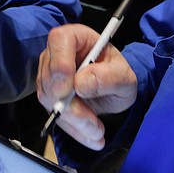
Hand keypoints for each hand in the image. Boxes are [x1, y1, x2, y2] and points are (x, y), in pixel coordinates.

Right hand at [36, 24, 136, 149]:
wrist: (113, 90)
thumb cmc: (118, 75)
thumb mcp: (125, 77)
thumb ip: (109, 77)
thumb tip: (82, 83)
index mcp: (76, 37)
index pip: (59, 41)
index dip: (60, 64)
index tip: (68, 90)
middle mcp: (57, 52)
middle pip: (50, 77)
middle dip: (71, 106)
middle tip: (94, 125)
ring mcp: (49, 73)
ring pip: (49, 99)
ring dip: (73, 121)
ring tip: (97, 132)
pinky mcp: (48, 94)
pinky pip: (53, 113)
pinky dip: (72, 127)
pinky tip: (89, 134)